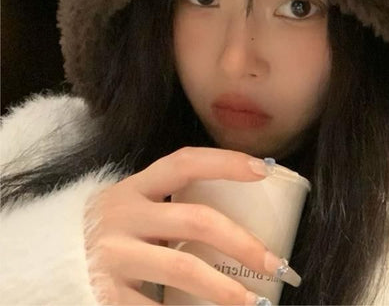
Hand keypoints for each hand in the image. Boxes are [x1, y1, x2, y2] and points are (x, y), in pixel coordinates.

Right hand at [83, 146, 299, 304]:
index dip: (225, 162)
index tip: (263, 170)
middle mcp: (124, 214)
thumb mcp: (136, 208)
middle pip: (195, 219)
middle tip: (273, 261)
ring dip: (224, 288)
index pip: (185, 162)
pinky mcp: (106, 292)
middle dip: (241, 241)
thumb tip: (239, 227)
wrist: (49, 259)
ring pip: (182, 267)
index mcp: (135, 187)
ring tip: (254, 301)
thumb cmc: (113, 231)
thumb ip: (174, 209)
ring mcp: (114, 254)